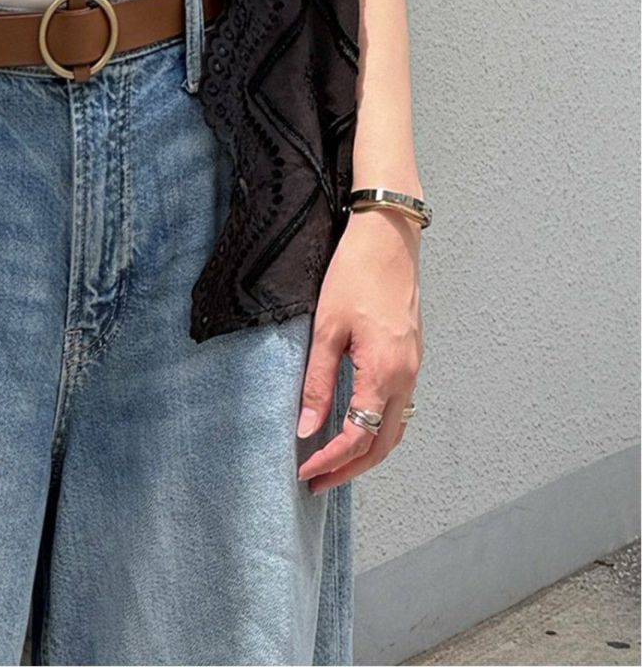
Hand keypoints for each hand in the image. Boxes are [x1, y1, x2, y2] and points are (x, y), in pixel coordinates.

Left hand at [295, 206, 423, 491]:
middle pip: (383, 444)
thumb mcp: (326, 328)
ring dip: (367, 452)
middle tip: (318, 481)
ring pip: (395, 429)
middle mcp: (406, 377)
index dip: (331, 460)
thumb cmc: (355, 274)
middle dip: (350, 468)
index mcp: (384, 373)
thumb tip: (306, 427)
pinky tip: (356, 425)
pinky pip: (400, 407)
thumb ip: (318, 382)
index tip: (305, 471)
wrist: (388, 237)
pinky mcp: (412, 355)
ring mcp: (413, 367)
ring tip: (334, 462)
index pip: (358, 436)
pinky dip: (379, 428)